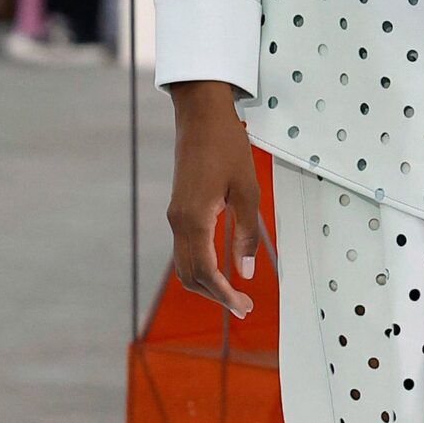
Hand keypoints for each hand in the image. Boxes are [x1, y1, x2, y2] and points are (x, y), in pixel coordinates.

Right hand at [167, 81, 260, 317]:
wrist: (200, 115)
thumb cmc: (226, 147)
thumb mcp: (247, 191)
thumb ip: (247, 233)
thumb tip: (245, 271)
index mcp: (195, 220)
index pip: (206, 273)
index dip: (225, 295)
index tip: (244, 307)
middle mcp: (179, 222)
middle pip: (190, 277)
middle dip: (215, 296)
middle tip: (243, 306)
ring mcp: (175, 217)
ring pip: (184, 266)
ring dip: (206, 284)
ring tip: (233, 292)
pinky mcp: (178, 210)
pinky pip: (185, 250)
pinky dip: (200, 266)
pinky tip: (220, 268)